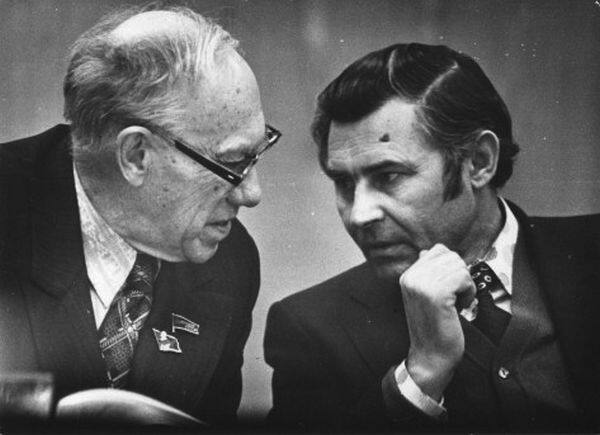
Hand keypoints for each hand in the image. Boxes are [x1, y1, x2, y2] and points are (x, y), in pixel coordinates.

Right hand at [399, 243, 474, 400]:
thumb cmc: (434, 326)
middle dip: (460, 275)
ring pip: (459, 266)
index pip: (438, 250)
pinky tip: (459, 308)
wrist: (431, 356)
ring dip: (465, 285)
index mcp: (407, 275)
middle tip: (454, 298)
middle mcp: (411, 276)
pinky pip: (464, 278)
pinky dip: (469, 293)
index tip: (448, 290)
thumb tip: (429, 251)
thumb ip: (426, 272)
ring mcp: (422, 284)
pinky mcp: (437, 294)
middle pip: (451, 256)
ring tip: (456, 303)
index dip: (452, 268)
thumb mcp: (424, 294)